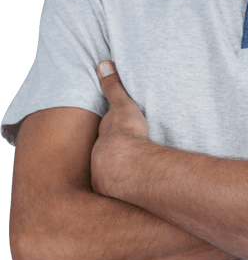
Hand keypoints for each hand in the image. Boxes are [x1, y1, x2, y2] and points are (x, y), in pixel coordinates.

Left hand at [91, 61, 148, 195]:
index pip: (105, 139)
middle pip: (104, 160)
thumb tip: (103, 63)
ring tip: (132, 181)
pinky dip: (128, 193)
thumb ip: (113, 86)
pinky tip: (138, 196)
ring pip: (110, 179)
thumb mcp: (122, 107)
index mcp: (101, 142)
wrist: (126, 166)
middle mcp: (98, 162)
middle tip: (124, 162)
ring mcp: (104, 180)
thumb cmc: (126, 136)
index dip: (112, 138)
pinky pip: (121, 194)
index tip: (119, 139)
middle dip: (112, 161)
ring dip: (118, 179)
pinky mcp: (115, 196)